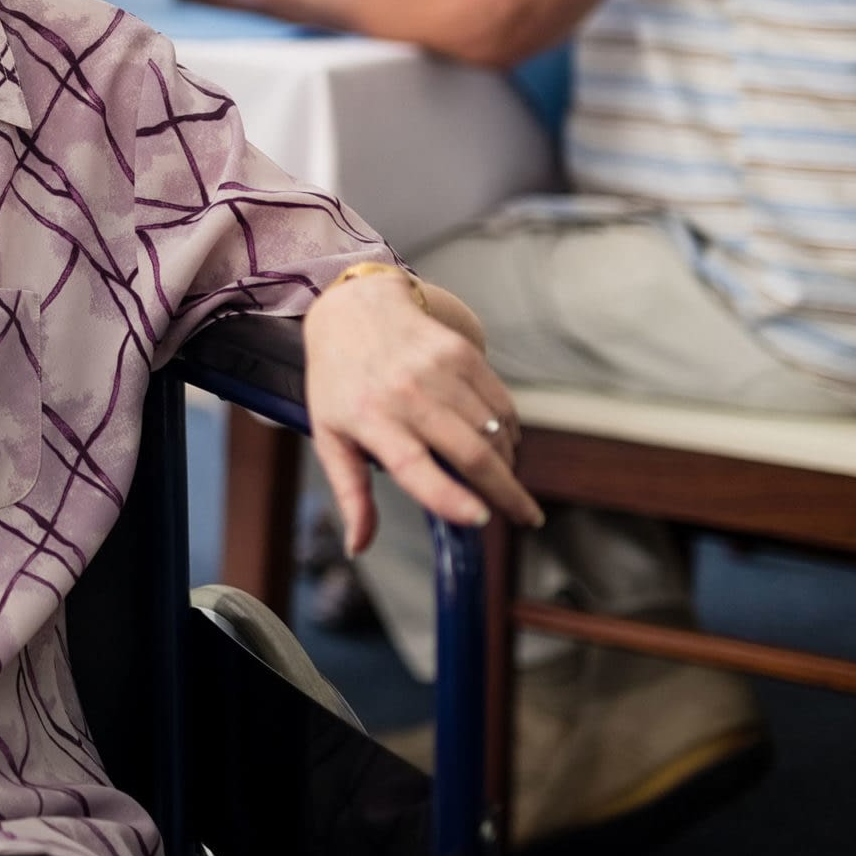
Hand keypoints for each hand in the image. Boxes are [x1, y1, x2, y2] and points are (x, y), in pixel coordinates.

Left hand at [302, 273, 543, 553]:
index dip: (447, 496)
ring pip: (493, 431)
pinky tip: (502, 446)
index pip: (412, 466)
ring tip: (507, 484)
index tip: (480, 520)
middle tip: (526, 518)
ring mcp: (438, 371)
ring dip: (508, 465)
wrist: (354, 308)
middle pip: (470, 452)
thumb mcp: (329, 436)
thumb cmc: (339, 381)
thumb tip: (360, 547)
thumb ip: (350, 493)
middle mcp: (407, 394)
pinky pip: (501, 404)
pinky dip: (509, 432)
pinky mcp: (462, 354)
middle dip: (506, 492)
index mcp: (369, 419)